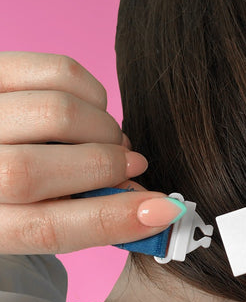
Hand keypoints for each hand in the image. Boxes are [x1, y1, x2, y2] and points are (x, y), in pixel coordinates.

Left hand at [0, 52, 184, 254]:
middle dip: (107, 165)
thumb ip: (94, 215)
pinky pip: (59, 72)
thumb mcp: (49, 213)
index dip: (112, 220)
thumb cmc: (25, 187)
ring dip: (104, 128)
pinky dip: (94, 94)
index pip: (44, 229)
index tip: (164, 210)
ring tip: (105, 139)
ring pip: (58, 113)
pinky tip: (90, 111)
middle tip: (129, 163)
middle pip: (34, 172)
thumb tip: (155, 207)